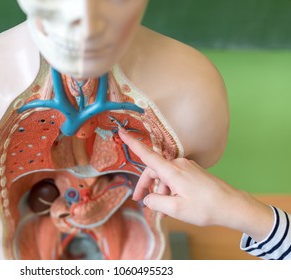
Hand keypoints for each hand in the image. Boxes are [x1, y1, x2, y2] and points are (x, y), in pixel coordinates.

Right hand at [118, 127, 272, 240]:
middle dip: (146, 186)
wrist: (232, 206)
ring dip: (160, 191)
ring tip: (163, 211)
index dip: (132, 143)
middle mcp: (179, 165)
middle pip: (154, 171)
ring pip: (165, 176)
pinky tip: (172, 204)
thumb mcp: (176, 209)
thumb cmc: (205, 208)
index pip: (147, 155)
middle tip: (139, 201)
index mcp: (173, 171)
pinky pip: (175, 178)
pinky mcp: (193, 172)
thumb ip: (156, 202)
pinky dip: (170, 190)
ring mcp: (187, 167)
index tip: (121, 132)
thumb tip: (147, 198)